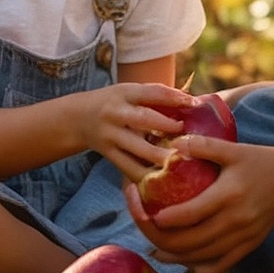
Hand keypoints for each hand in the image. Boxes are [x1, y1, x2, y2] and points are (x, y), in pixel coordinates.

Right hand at [76, 82, 199, 181]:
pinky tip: (161, 181)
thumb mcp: (130, 92)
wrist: (78, 118)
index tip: (195, 103)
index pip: (152, 92)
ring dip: (160, 156)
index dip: (174, 97)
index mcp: (125, 93)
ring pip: (137, 148)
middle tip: (189, 136)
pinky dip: (145, 175)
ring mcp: (111, 135)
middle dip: (167, 127)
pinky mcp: (108, 155)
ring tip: (180, 162)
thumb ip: (155, 97)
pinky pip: (128, 168)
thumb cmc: (115, 103)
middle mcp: (116, 113)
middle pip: (144, 119)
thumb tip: (192, 102)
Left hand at [123, 135, 273, 272]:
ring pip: (199, 258)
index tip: (146, 212)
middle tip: (143, 226)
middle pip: (189, 242)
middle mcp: (235, 222)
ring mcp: (243, 238)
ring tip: (154, 244)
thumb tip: (171, 143)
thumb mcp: (233, 148)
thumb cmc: (261, 160)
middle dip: (159, 238)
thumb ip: (203, 146)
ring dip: (173, 255)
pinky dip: (196, 265)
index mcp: (229, 195)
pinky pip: (217, 266)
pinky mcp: (249, 247)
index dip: (163, 219)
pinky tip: (183, 256)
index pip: (189, 215)